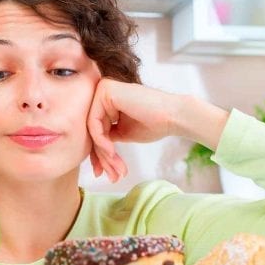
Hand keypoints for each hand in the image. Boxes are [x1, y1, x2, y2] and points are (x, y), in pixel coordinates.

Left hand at [87, 79, 228, 181]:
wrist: (173, 117)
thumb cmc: (153, 124)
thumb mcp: (122, 133)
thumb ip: (106, 136)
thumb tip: (90, 151)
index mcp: (106, 100)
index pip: (94, 129)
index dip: (98, 154)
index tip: (103, 172)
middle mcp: (102, 91)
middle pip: (92, 129)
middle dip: (100, 157)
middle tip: (110, 176)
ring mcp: (103, 89)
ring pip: (91, 128)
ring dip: (103, 153)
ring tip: (115, 168)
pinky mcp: (105, 91)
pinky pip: (94, 122)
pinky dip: (101, 141)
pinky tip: (112, 152)